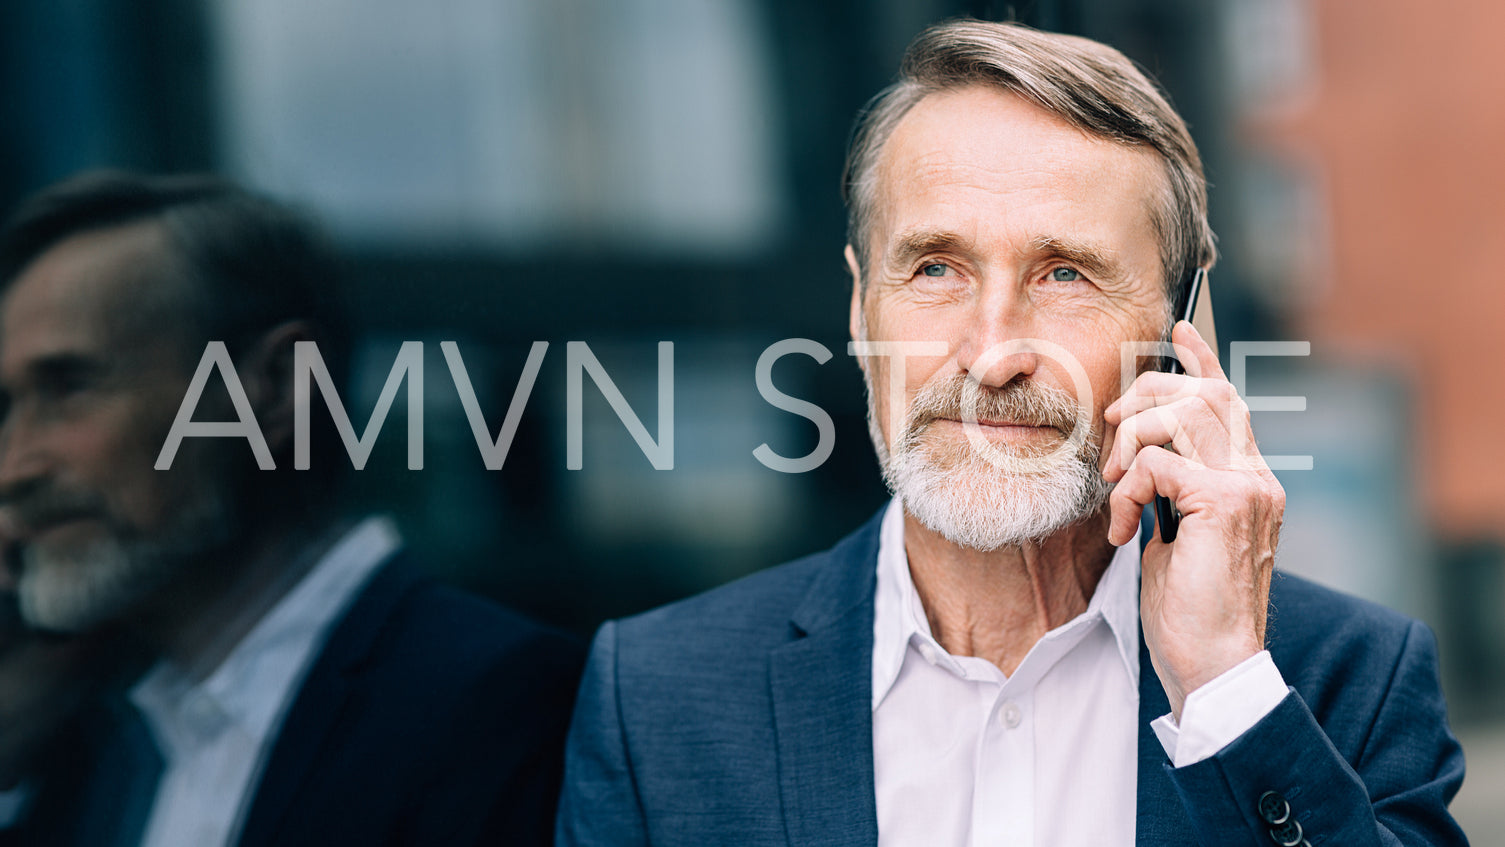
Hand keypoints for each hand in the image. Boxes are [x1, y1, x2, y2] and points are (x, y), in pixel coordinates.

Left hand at [1101, 320, 1284, 720]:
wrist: (1215, 665)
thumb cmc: (1190, 611)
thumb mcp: (1176, 538)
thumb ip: (1171, 492)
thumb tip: (1138, 460)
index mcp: (1249, 480)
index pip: (1229, 400)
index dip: (1201, 359)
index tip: (1178, 327)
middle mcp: (1257, 476)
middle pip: (1205, 391)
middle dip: (1147, 395)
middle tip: (1112, 432)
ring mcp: (1247, 487)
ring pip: (1182, 413)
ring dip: (1133, 441)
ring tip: (1118, 488)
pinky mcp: (1224, 504)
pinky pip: (1159, 462)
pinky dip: (1129, 489)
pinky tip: (1125, 528)